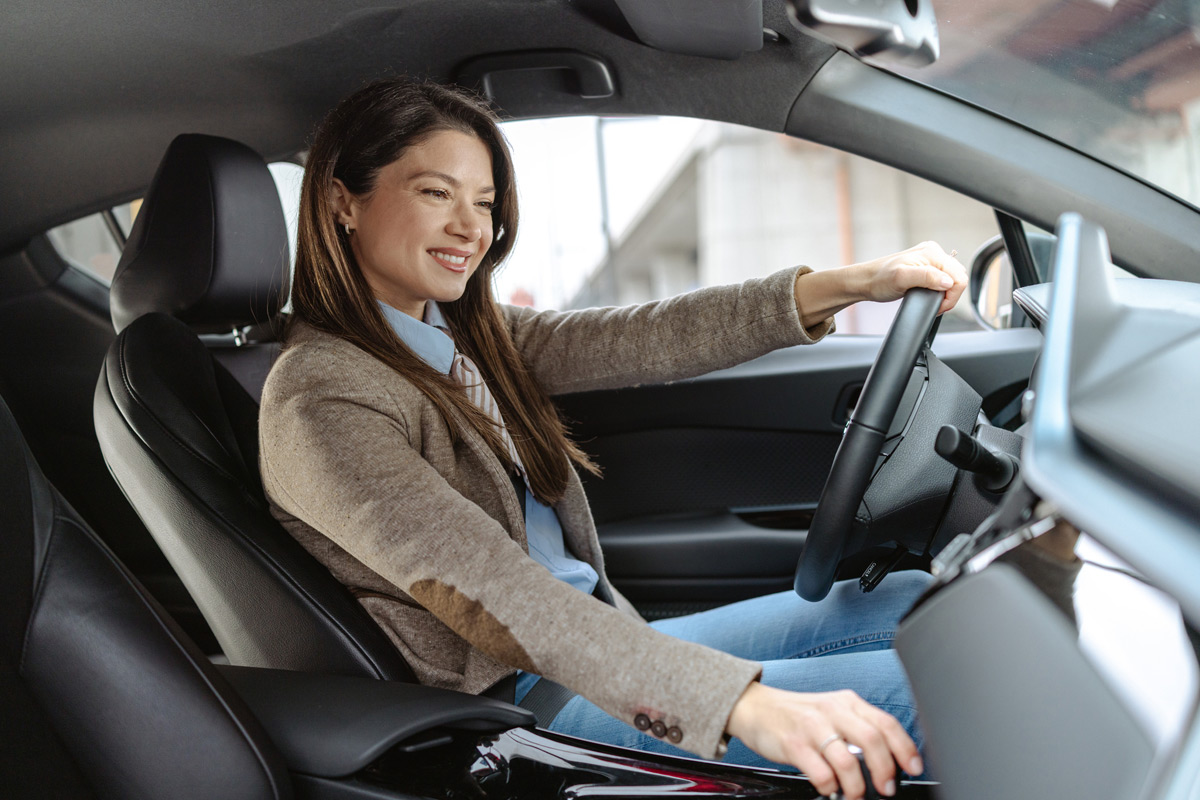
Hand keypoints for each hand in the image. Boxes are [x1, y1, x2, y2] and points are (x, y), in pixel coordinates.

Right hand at [726, 682, 922, 799]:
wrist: (755, 707)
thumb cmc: (799, 714)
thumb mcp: (832, 712)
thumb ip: (858, 728)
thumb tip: (889, 760)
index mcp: (848, 702)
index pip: (886, 723)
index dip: (905, 749)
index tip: (914, 769)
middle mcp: (832, 711)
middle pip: (872, 741)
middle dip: (885, 771)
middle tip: (886, 789)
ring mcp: (812, 727)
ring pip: (848, 761)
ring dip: (857, 786)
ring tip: (855, 795)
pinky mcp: (793, 744)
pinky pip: (821, 773)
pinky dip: (830, 787)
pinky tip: (829, 787)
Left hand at [851, 241, 967, 314]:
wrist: (866, 281)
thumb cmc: (879, 279)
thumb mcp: (902, 278)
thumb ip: (927, 277)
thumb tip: (947, 281)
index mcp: (932, 253)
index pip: (959, 277)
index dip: (952, 296)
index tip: (938, 307)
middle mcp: (934, 252)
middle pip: (958, 277)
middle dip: (950, 295)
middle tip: (934, 306)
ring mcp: (930, 259)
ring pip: (952, 279)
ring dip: (945, 293)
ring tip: (930, 300)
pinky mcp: (926, 267)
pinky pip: (943, 279)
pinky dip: (940, 290)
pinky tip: (928, 295)